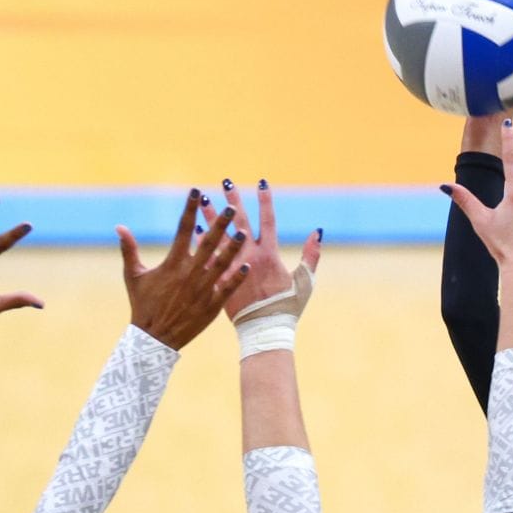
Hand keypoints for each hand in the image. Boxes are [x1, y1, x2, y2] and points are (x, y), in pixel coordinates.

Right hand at [116, 190, 249, 348]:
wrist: (154, 338)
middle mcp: (189, 273)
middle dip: (220, 224)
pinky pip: (227, 288)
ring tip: (244, 232)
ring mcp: (202, 289)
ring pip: (222, 264)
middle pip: (208, 243)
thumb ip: (128, 249)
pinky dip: (238, 277)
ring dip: (233, 247)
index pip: (182, 229)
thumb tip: (119, 227)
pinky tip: (248, 265)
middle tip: (231, 207)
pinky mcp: (211, 305)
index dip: (189, 209)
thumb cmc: (143, 305)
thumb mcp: (133, 276)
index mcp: (172, 263)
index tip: (196, 191)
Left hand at [212, 180, 320, 321]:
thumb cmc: (287, 307)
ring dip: (211, 216)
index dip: (265, 200)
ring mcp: (232, 268)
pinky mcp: (220, 280)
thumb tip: (318, 232)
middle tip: (225, 182)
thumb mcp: (305, 281)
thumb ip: (312, 255)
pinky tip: (195, 230)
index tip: (261, 182)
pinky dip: (202, 243)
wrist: (265, 331)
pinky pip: (209, 257)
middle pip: (239, 222)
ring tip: (203, 199)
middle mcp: (249, 256)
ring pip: (219, 236)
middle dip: (232, 201)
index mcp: (270, 254)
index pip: (268, 220)